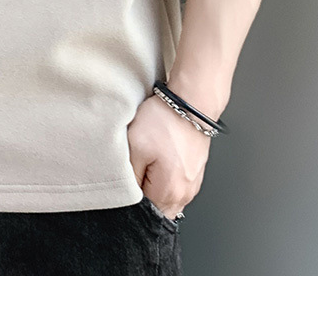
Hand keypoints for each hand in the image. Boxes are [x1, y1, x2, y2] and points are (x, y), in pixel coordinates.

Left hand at [127, 93, 212, 219]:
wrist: (191, 102)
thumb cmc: (165, 122)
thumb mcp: (135, 146)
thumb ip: (129, 177)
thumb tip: (127, 195)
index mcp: (168, 194)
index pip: (145, 215)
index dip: (130, 204)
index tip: (124, 188)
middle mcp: (184, 195)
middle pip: (157, 210)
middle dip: (143, 198)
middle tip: (134, 174)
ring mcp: (192, 185)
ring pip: (166, 198)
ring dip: (154, 188)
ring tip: (146, 164)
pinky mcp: (194, 173)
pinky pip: (175, 186)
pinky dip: (164, 179)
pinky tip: (157, 161)